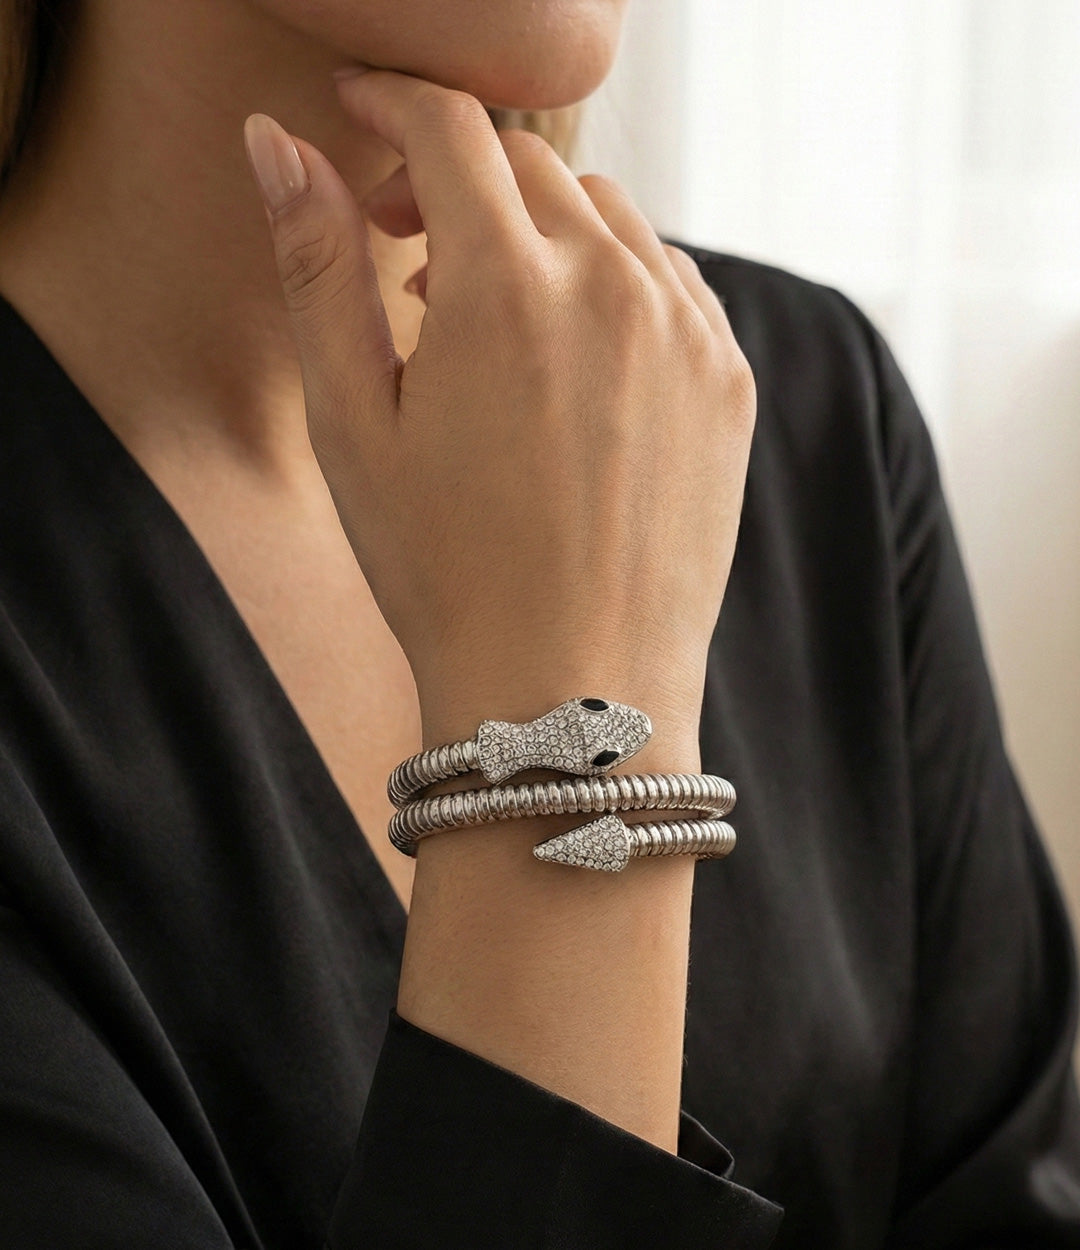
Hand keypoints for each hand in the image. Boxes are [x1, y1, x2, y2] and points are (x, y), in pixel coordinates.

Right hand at [243, 70, 755, 749]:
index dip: (394, 104)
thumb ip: (317, 267)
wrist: (571, 695)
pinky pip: (670, 281)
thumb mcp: (351, 425)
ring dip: (537, 230)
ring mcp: (687, 335)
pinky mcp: (729, 384)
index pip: (450, 129)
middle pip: (530, 167)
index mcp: (506, 290)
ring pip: (608, 217)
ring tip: (483, 311)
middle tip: (404, 241)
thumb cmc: (444, 574)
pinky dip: (613, 280)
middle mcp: (613, 289)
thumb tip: (277, 144)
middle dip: (457, 177)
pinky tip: (570, 349)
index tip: (362, 115)